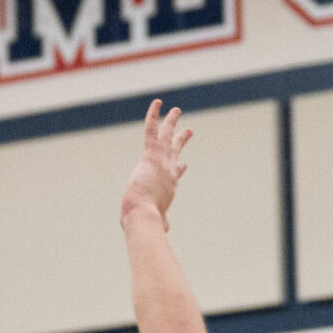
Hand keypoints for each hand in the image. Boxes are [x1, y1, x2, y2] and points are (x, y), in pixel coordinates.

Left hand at [121, 100, 191, 224]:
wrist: (143, 214)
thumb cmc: (146, 219)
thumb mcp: (157, 221)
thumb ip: (162, 223)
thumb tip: (165, 229)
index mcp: (168, 187)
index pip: (176, 173)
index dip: (180, 167)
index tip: (184, 164)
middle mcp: (169, 171)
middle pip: (176, 152)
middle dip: (181, 140)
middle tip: (188, 131)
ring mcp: (162, 161)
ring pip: (167, 136)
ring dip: (171, 122)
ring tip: (176, 110)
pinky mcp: (151, 154)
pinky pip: (151, 130)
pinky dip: (154, 115)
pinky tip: (157, 103)